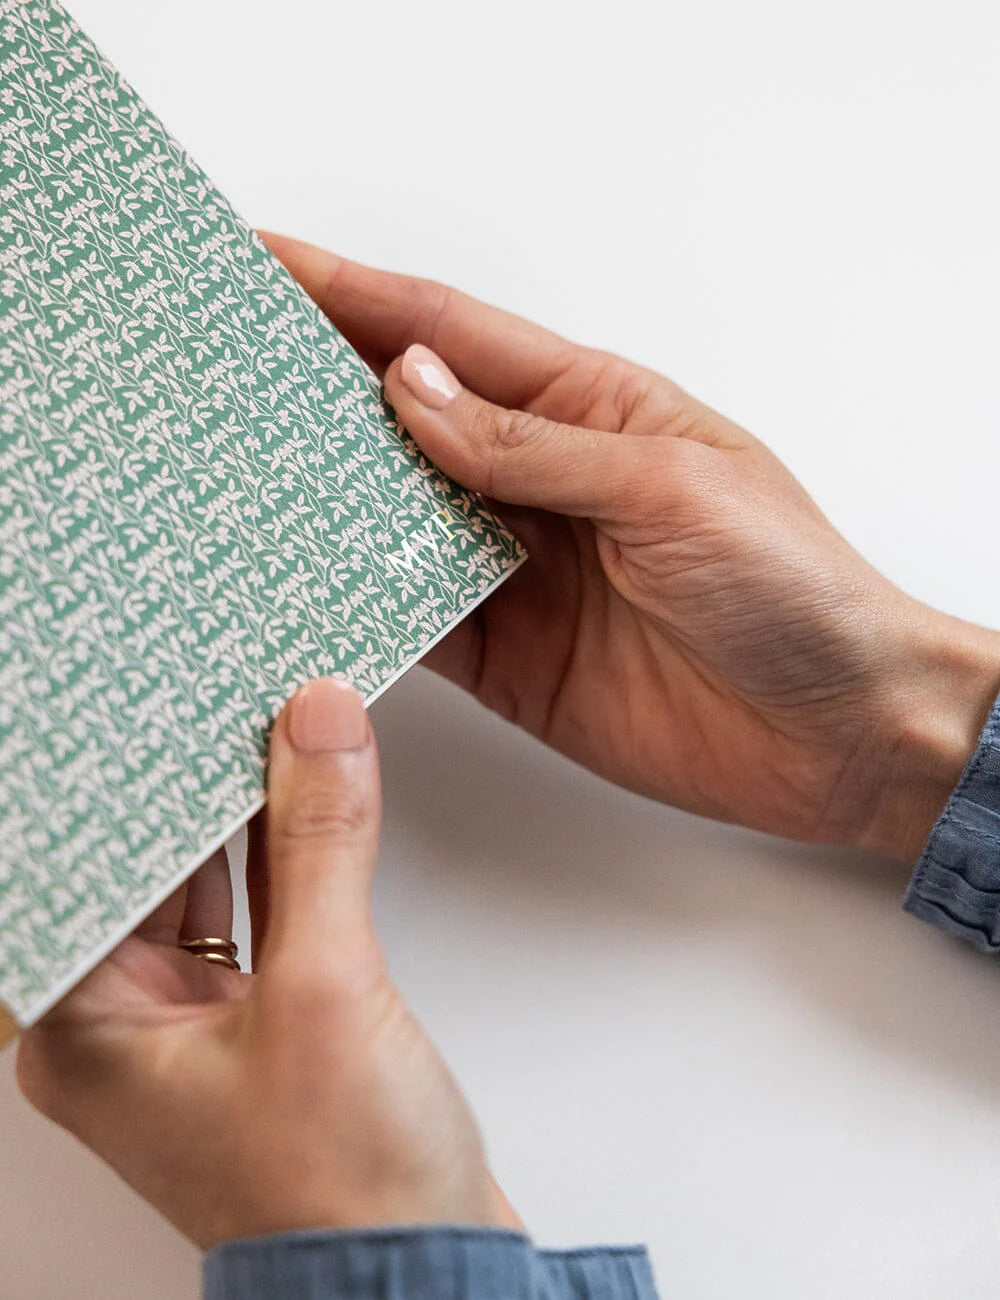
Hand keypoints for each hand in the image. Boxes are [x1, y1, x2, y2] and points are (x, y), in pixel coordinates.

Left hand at [16, 679, 517, 1248]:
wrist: (424, 1274)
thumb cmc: (340, 1191)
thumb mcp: (326, 990)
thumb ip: (322, 844)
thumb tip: (317, 724)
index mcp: (85, 1031)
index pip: (82, 868)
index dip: (113, 775)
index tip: (146, 697)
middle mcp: (128, 1025)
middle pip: (147, 864)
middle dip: (186, 777)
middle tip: (214, 685)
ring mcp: (200, 1023)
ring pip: (211, 878)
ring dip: (244, 804)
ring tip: (264, 711)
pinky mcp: (267, 1020)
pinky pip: (265, 908)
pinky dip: (288, 849)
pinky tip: (309, 786)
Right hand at [265, 235, 999, 862]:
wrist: (838, 730)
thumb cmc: (792, 588)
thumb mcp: (668, 488)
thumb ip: (533, 447)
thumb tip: (412, 386)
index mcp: (591, 409)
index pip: (453, 336)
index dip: (357, 296)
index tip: (270, 265)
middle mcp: (543, 482)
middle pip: (408, 421)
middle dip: (317, 389)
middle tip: (224, 367)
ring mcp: (520, 571)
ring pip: (396, 519)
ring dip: (324, 499)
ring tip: (235, 472)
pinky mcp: (509, 656)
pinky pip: (413, 618)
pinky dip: (355, 603)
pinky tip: (301, 586)